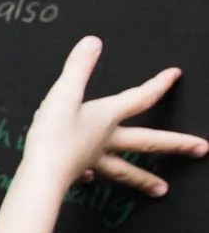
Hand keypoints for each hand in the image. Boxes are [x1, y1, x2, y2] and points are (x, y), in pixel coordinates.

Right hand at [23, 37, 207, 194]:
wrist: (40, 174)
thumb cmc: (52, 136)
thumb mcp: (63, 95)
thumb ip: (78, 68)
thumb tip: (93, 42)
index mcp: (106, 118)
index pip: (140, 98)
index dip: (159, 85)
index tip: (176, 75)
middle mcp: (106, 140)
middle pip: (147, 142)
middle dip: (176, 144)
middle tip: (202, 150)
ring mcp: (92, 159)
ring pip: (125, 169)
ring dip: (144, 179)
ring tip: (163, 190)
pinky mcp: (74, 173)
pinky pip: (90, 174)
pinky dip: (94, 176)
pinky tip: (92, 179)